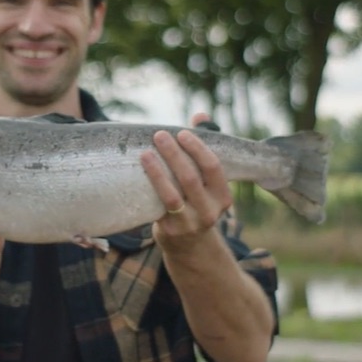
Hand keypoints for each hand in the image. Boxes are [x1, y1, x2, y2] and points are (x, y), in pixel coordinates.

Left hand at [140, 114, 233, 244]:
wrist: (190, 246)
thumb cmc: (197, 202)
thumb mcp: (207, 182)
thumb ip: (203, 148)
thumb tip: (200, 116)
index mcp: (223, 196)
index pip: (213, 167)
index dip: (197, 148)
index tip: (182, 133)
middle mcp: (209, 211)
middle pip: (190, 178)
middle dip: (174, 154)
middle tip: (159, 135)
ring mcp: (189, 224)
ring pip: (172, 196)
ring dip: (157, 172)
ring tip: (145, 153)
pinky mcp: (170, 232)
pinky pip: (157, 207)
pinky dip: (149, 190)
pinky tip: (138, 174)